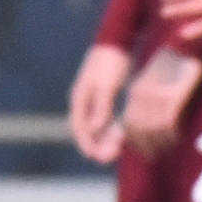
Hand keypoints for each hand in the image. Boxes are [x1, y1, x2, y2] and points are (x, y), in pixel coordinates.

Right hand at [66, 43, 129, 164]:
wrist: (115, 43)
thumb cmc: (110, 62)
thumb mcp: (106, 85)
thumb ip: (101, 107)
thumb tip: (95, 129)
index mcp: (80, 100)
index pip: (79, 129)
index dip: (87, 145)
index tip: (97, 158)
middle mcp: (83, 103)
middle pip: (87, 131)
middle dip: (97, 146)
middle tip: (111, 157)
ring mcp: (92, 101)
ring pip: (96, 127)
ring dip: (105, 139)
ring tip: (118, 148)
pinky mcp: (103, 98)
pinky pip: (104, 120)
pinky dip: (110, 129)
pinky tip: (121, 134)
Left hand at [121, 47, 201, 156]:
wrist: (190, 42)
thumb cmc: (176, 63)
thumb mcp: (155, 80)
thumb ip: (149, 100)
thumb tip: (149, 123)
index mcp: (137, 91)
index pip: (128, 124)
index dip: (134, 141)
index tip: (143, 151)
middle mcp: (143, 94)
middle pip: (137, 131)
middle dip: (146, 147)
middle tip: (156, 156)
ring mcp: (157, 95)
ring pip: (152, 130)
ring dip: (159, 144)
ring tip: (168, 149)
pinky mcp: (174, 96)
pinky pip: (168, 123)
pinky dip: (172, 135)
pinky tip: (178, 138)